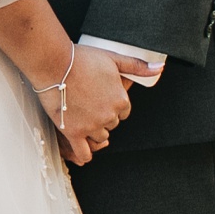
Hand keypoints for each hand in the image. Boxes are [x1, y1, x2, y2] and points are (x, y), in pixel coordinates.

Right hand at [30, 46, 132, 165]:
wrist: (54, 64)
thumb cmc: (81, 59)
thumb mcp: (114, 58)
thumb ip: (138, 66)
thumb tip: (160, 67)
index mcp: (121, 100)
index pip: (124, 112)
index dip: (112, 105)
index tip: (101, 98)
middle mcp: (109, 115)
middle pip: (111, 124)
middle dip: (102, 116)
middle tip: (88, 105)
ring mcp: (91, 126)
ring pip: (100, 137)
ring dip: (93, 131)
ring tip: (81, 118)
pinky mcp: (73, 133)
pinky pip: (84, 153)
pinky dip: (86, 154)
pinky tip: (84, 150)